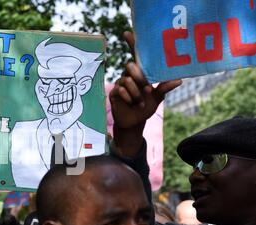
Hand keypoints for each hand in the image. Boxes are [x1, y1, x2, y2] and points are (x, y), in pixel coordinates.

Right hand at [109, 31, 181, 155]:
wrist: (134, 122)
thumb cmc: (146, 107)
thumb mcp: (158, 97)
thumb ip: (165, 87)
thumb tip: (179, 80)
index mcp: (140, 73)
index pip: (135, 55)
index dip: (131, 43)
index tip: (127, 33)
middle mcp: (129, 75)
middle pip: (131, 66)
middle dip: (139, 76)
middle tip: (147, 88)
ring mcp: (120, 84)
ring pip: (126, 79)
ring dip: (136, 92)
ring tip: (140, 102)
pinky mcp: (114, 93)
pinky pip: (120, 89)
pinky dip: (129, 97)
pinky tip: (132, 104)